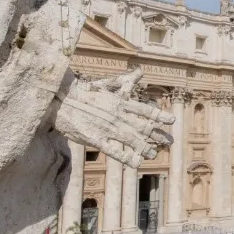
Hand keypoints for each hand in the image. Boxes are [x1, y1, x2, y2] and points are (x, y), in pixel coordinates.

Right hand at [54, 68, 173, 167]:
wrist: (61, 100)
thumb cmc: (83, 92)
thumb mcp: (105, 85)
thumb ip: (123, 81)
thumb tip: (140, 71)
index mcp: (120, 103)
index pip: (145, 110)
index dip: (159, 116)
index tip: (172, 120)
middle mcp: (117, 116)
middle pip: (142, 127)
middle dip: (157, 135)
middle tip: (170, 142)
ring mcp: (107, 128)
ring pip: (131, 140)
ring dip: (144, 148)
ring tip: (154, 153)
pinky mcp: (95, 138)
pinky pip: (114, 150)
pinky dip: (126, 157)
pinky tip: (136, 162)